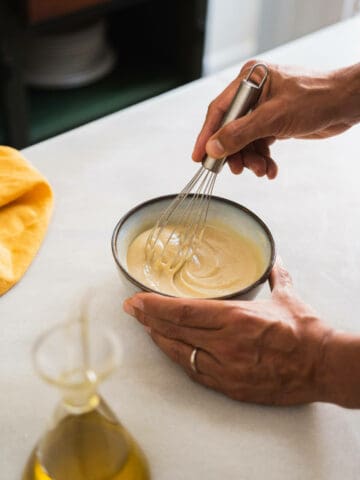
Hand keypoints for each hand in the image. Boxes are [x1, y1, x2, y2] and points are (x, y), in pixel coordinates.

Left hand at [123, 259, 331, 405]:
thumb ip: (275, 277)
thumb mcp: (288, 297)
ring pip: (181, 354)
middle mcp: (226, 343)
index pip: (183, 311)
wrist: (323, 365)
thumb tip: (274, 262)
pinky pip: (197, 373)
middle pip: (175, 331)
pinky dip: (181, 360)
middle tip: (131, 310)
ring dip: (161, 340)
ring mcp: (227, 368)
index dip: (154, 306)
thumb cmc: (306, 331)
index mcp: (236, 317)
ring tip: (147, 329)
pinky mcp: (232, 386)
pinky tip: (173, 352)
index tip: (136, 300)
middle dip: (148, 320)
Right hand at [192, 61, 357, 177]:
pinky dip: (264, 159)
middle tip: (237, 169)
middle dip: (236, 153)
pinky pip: (260, 145)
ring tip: (262, 170)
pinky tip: (271, 169)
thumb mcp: (273, 118)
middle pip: (231, 129)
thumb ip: (240, 134)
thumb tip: (213, 148)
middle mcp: (254, 94)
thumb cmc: (316, 98)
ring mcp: (264, 109)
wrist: (346, 105)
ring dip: (252, 160)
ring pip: (246, 141)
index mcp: (249, 81)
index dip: (207, 135)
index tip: (198, 157)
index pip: (219, 111)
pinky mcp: (274, 123)